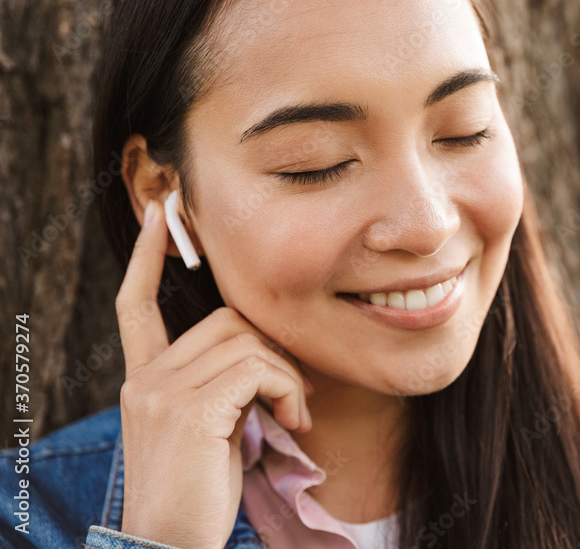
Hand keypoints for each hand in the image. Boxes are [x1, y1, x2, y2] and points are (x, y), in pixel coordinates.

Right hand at [114, 198, 312, 548]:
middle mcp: (145, 379)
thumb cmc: (199, 494)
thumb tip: (266, 359)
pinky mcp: (190, 409)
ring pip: (246, 341)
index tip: (158, 215)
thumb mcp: (207, 429)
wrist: (171, 547)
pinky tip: (294, 424)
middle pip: (225, 321)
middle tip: (296, 394)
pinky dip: (288, 390)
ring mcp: (162, 392)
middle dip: (273, 350)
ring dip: (286, 375)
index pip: (133, 305)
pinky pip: (257, 369)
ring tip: (296, 416)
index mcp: (143, 380)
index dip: (145, 258)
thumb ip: (220, 386)